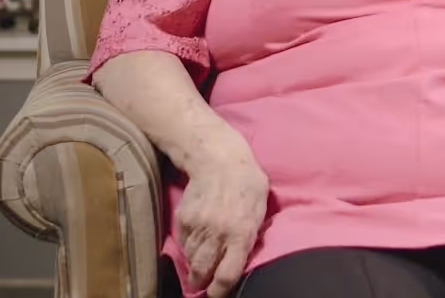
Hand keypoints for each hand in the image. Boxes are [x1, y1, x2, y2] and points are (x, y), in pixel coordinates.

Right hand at [175, 136, 269, 297]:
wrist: (218, 159)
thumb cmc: (248, 183)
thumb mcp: (261, 208)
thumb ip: (252, 233)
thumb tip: (243, 255)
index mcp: (241, 232)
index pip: (227, 273)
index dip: (221, 290)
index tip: (218, 294)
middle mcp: (218, 233)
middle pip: (203, 271)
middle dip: (202, 283)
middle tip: (203, 287)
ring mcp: (198, 227)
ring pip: (192, 259)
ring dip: (196, 265)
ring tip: (201, 266)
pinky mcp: (183, 220)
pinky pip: (184, 243)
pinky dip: (189, 248)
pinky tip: (197, 243)